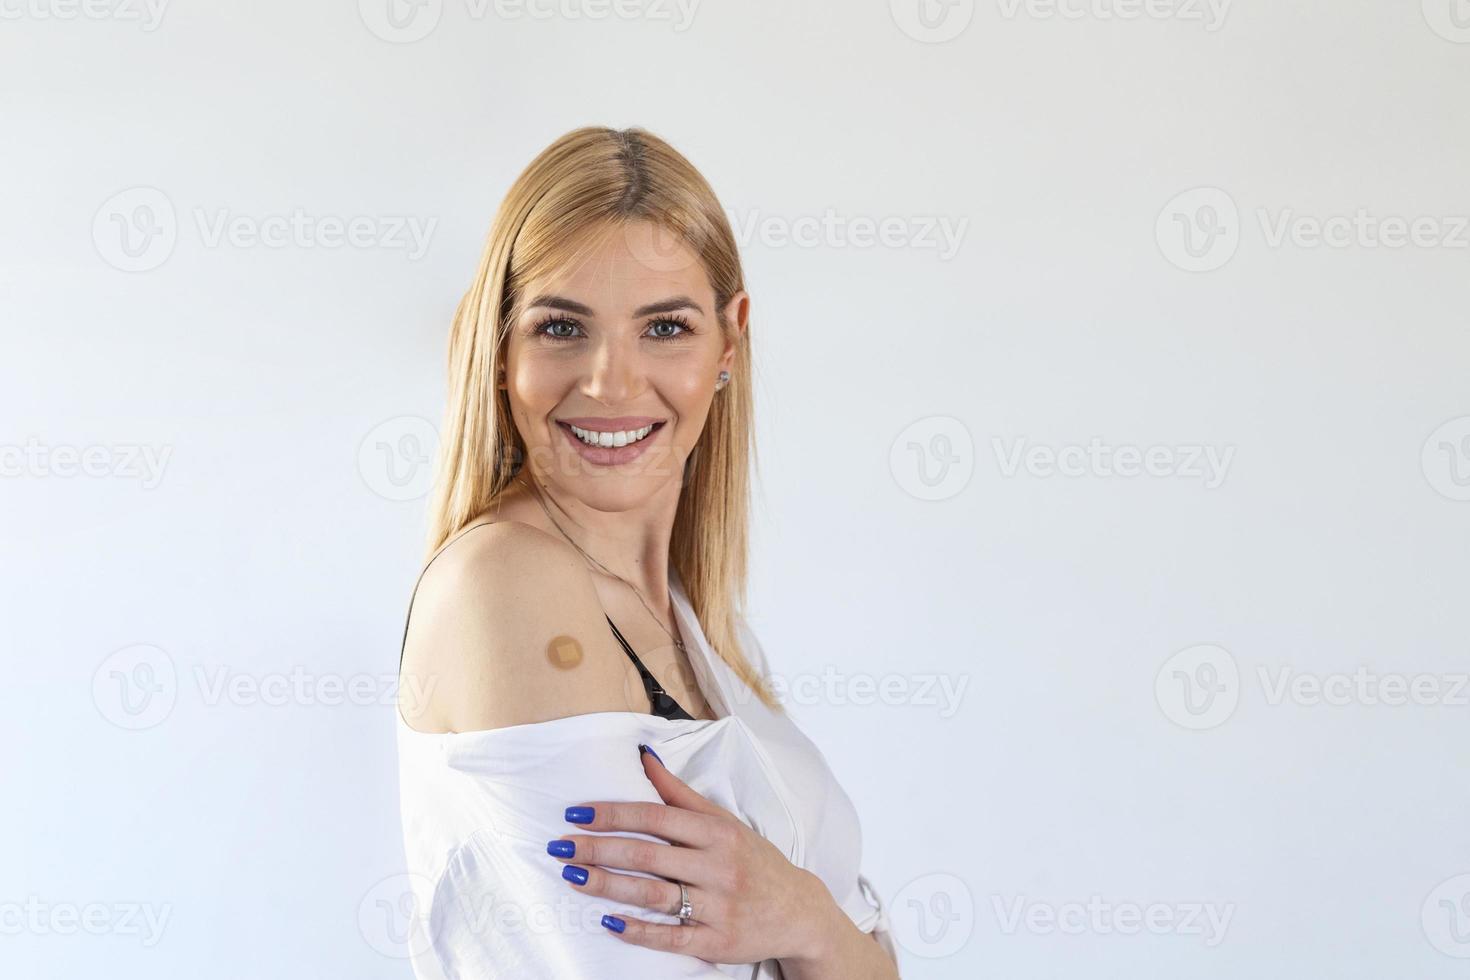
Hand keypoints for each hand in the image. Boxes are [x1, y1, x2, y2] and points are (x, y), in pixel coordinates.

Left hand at [546, 743, 838, 964]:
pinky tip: (609, 922)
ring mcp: (718, 907)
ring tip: (572, 878)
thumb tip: (643, 757)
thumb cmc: (755, 861)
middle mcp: (718, 867)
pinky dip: (638, 931)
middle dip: (598, 849)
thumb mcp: (725, 822)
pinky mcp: (717, 942)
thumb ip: (680, 793)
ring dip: (608, 886)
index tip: (577, 813)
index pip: (657, 817)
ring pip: (654, 895)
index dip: (614, 814)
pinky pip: (671, 937)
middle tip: (560, 847)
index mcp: (718, 833)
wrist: (800, 912)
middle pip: (648, 855)